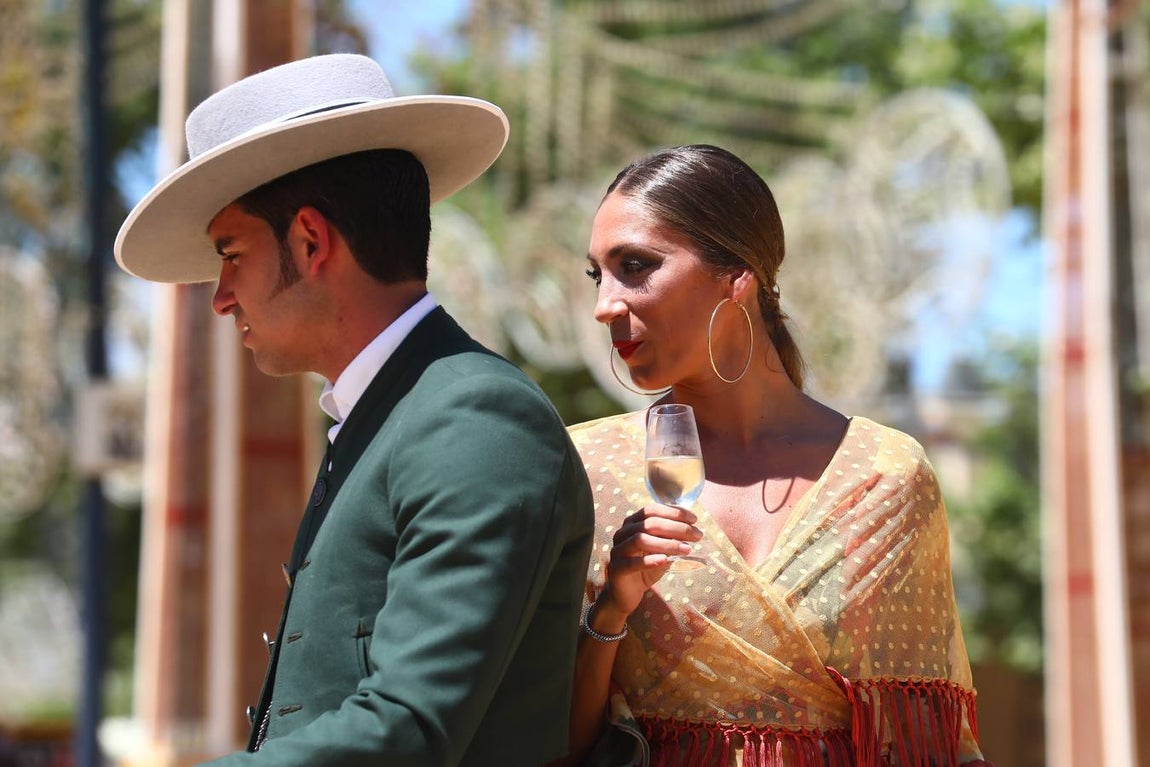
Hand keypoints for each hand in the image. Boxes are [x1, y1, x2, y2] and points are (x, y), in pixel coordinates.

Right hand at [597, 503, 701, 618]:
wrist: (625, 593)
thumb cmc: (645, 568)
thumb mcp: (661, 551)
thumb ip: (671, 540)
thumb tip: (692, 532)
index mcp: (633, 523)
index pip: (652, 510)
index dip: (674, 513)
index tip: (694, 520)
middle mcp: (623, 533)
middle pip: (649, 524)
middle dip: (676, 527)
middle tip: (696, 535)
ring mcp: (618, 550)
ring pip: (640, 540)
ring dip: (666, 543)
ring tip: (686, 549)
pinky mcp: (616, 569)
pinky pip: (632, 563)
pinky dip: (650, 561)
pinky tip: (665, 561)